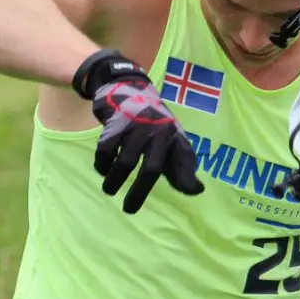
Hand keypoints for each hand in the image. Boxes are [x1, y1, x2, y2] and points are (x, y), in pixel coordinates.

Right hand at [91, 76, 204, 212]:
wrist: (129, 88)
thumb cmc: (153, 124)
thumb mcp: (172, 140)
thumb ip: (182, 167)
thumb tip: (197, 190)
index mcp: (174, 136)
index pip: (184, 160)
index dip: (186, 177)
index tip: (192, 191)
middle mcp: (158, 131)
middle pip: (150, 169)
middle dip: (139, 193)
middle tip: (129, 210)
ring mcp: (136, 127)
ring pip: (125, 162)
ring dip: (115, 180)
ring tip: (110, 190)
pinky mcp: (115, 124)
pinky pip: (107, 150)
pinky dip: (102, 163)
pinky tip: (103, 168)